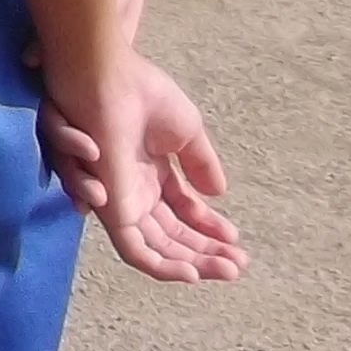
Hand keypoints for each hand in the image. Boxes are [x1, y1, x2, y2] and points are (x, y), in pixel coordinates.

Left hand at [36, 49, 242, 282]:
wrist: (112, 79)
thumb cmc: (143, 95)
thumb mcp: (186, 132)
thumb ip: (201, 165)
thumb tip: (219, 194)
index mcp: (149, 174)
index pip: (181, 214)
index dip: (209, 230)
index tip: (236, 241)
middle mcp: (134, 192)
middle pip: (171, 236)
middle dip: (206, 253)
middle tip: (239, 265)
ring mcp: (122, 202)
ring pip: (156, 250)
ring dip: (191, 264)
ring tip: (226, 269)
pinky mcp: (111, 209)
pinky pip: (133, 249)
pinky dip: (161, 265)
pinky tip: (190, 272)